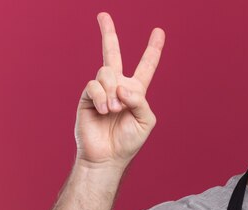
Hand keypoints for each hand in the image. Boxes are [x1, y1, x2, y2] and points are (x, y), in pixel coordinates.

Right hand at [75, 12, 164, 168]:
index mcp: (136, 91)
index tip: (159, 32)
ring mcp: (101, 90)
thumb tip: (121, 86)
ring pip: (107, 72)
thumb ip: (140, 100)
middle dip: (108, 33)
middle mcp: (118, 86)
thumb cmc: (129, 141)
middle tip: (103, 15)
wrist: (107, 156)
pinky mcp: (87, 96)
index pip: (146, 66)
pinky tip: (105, 111)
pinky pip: (94, 84)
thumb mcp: (146, 120)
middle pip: (112, 54)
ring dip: (113, 91)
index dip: (153, 50)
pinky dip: (102, 97)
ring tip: (113, 111)